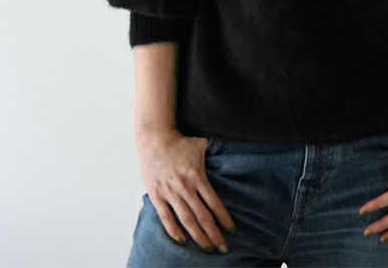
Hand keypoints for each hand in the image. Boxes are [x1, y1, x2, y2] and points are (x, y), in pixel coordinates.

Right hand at [135, 129, 236, 252]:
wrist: (154, 139)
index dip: (223, 218)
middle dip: (214, 233)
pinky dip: (173, 230)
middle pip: (202, 215)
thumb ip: (215, 150)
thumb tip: (233, 148)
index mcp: (197, 176)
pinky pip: (166, 217)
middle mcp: (185, 187)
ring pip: (186, 219)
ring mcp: (170, 192)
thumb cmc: (180, 143)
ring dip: (197, 236)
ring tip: (207, 248)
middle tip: (223, 248)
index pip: (213, 202)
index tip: (232, 230)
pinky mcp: (157, 195)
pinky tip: (182, 241)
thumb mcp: (201, 144)